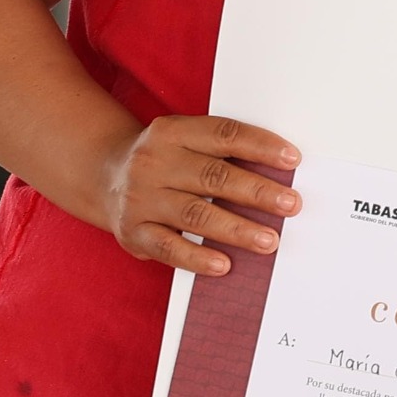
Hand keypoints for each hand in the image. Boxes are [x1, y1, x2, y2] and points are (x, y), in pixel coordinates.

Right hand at [98, 115, 301, 275]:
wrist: (104, 176)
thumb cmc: (164, 160)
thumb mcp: (185, 141)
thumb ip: (222, 153)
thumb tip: (278, 176)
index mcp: (172, 131)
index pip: (224, 135)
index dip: (260, 146)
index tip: (292, 159)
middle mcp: (154, 162)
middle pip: (214, 176)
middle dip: (257, 192)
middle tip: (291, 204)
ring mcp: (140, 198)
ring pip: (196, 214)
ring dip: (237, 229)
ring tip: (269, 240)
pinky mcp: (132, 232)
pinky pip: (168, 248)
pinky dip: (198, 257)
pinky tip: (224, 264)